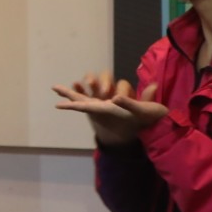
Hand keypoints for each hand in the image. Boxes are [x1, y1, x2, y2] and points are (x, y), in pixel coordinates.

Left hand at [51, 71, 167, 146]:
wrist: (157, 125)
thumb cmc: (150, 118)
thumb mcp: (142, 110)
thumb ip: (130, 103)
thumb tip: (116, 97)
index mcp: (110, 110)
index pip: (87, 107)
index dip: (73, 105)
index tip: (58, 105)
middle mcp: (106, 109)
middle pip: (82, 102)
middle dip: (69, 95)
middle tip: (54, 87)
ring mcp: (108, 107)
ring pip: (87, 99)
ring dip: (75, 92)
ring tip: (62, 86)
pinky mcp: (113, 104)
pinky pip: (96, 97)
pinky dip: (86, 92)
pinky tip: (81, 87)